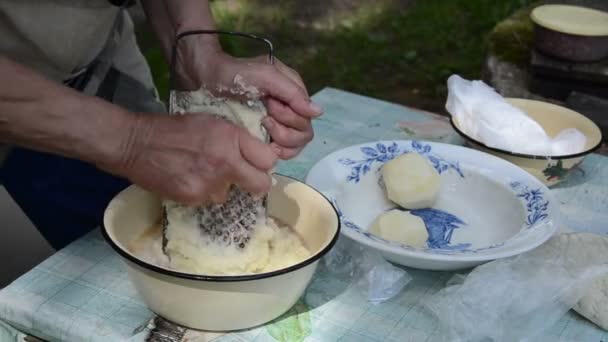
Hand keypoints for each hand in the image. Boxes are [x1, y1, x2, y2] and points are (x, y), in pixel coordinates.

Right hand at [110, 113, 277, 204]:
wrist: (136, 143)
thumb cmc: (174, 129)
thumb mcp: (211, 123)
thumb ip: (236, 140)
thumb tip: (256, 156)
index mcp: (231, 138)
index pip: (268, 159)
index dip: (264, 162)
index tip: (257, 163)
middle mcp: (226, 161)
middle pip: (261, 184)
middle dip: (256, 184)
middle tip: (246, 179)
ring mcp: (210, 182)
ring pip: (230, 194)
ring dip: (221, 187)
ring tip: (202, 172)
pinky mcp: (194, 197)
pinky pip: (208, 199)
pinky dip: (201, 192)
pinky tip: (188, 178)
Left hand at [175, 44, 322, 159]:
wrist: (207, 80)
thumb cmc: (236, 74)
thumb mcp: (266, 76)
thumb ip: (293, 93)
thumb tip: (318, 113)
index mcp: (293, 92)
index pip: (308, 117)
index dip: (291, 116)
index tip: (270, 104)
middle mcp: (290, 110)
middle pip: (304, 133)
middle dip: (284, 127)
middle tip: (264, 116)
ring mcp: (278, 125)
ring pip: (296, 146)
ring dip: (280, 139)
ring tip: (261, 127)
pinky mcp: (265, 138)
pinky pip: (282, 152)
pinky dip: (275, 151)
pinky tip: (262, 142)